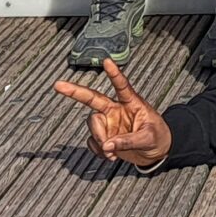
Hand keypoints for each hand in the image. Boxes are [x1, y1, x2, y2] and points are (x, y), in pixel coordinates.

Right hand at [54, 58, 170, 169]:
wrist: (156, 151)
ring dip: (99, 139)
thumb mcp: (148, 138)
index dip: (114, 74)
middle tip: (58, 85)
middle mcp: (116, 110)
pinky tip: (110, 155)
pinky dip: (99, 150)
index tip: (107, 61)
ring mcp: (109, 122)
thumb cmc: (157, 137)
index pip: (121, 86)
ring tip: (111, 152)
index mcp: (131, 103)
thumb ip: (128, 141)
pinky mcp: (105, 136)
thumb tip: (108, 145)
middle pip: (92, 99)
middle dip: (75, 91)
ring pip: (92, 124)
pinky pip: (93, 141)